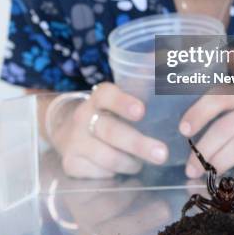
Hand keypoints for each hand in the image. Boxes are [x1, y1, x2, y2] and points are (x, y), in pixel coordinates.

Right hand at [51, 82, 168, 177]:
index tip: (141, 111)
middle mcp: (84, 116)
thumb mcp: (123, 95)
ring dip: (131, 163)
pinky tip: (121, 169)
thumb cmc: (109, 112)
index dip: (124, 103)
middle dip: (138, 144)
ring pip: (107, 157)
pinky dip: (115, 174)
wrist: (69, 130)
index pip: (108, 96)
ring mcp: (75, 141)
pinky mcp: (71, 163)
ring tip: (142, 163)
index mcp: (99, 96)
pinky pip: (99, 174)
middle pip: (111, 131)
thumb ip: (144, 80)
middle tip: (162, 153)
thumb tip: (165, 60)